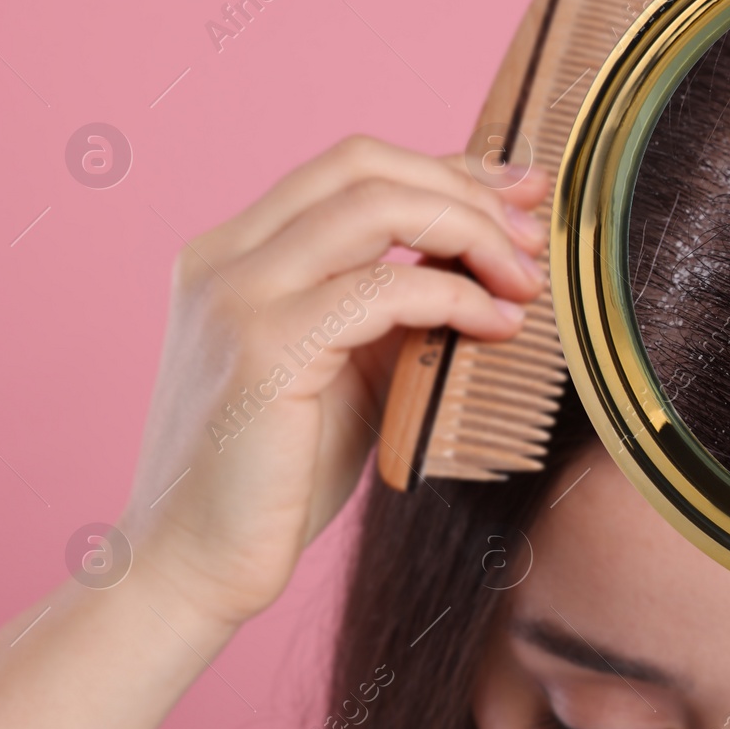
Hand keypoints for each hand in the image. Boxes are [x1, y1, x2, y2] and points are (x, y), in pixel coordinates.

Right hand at [119, 135, 549, 627]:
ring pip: (376, 207)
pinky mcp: (262, 347)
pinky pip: (383, 289)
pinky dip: (456, 297)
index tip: (521, 195)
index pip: (352, 168)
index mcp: (235, 251)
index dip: (447, 168)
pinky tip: (497, 327)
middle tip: (533, 238)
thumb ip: (396, 305)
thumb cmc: (280, 475)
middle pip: (363, 164)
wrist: (196, 564)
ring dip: (471, 232)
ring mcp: (237, 295)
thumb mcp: (350, 366)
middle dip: (465, 188)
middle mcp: (224, 257)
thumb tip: (486, 258)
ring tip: (526, 281)